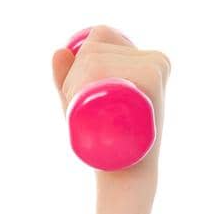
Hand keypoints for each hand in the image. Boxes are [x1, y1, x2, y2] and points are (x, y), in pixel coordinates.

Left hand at [51, 25, 171, 175]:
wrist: (126, 177)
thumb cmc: (107, 141)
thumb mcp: (84, 106)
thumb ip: (68, 79)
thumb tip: (58, 51)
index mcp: (148, 59)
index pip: (101, 36)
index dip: (78, 62)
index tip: (75, 94)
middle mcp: (156, 60)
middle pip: (95, 48)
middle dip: (73, 77)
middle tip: (80, 111)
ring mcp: (155, 70)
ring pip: (94, 60)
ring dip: (75, 85)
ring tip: (90, 115)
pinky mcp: (152, 84)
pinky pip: (105, 67)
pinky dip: (86, 80)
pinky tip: (91, 94)